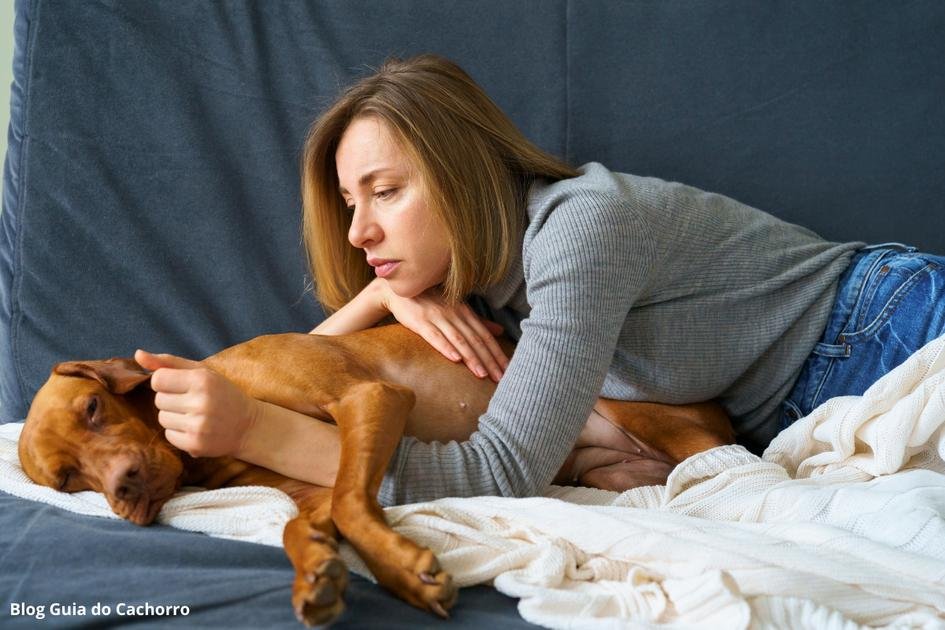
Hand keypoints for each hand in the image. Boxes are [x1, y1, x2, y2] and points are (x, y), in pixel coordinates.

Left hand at [134, 349, 257, 457]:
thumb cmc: (223, 395)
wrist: (249, 426)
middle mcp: (201, 402)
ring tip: (194, 416)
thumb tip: (138, 354)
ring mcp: (198, 425)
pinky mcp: (195, 444)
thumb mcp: (203, 373)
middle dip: (171, 400)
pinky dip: (178, 433)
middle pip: (158, 400)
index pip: (158, 379)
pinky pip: (168, 436)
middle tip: (192, 402)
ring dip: (174, 417)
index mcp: (202, 380)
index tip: (180, 386)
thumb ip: (169, 362)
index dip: (165, 383)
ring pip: (162, 418)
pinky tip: (195, 429)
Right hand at [376, 280, 508, 381]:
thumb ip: (477, 321)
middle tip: (500, 378)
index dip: (497, 353)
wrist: (399, 291)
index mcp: (465, 312)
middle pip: (476, 340)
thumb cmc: (430, 301)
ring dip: (472, 358)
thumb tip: (499, 332)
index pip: (485, 336)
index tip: (507, 369)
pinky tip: (455, 359)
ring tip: (482, 375)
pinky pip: (435, 336)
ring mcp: (438, 317)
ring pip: (459, 340)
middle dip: (489, 360)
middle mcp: (454, 314)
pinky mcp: (420, 322)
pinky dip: (446, 347)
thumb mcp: (456, 308)